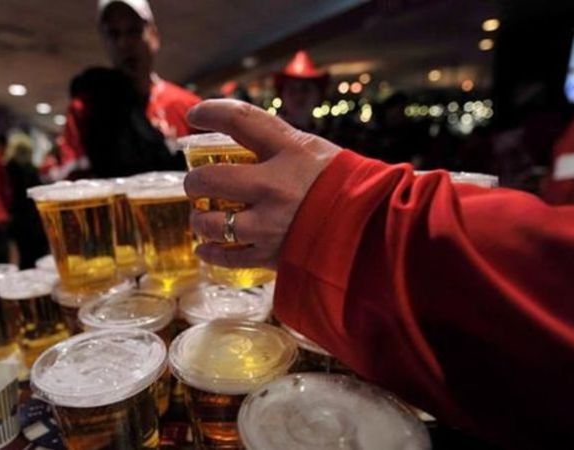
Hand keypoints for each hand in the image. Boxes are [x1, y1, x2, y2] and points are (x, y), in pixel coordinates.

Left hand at [184, 100, 340, 269]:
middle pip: (210, 178)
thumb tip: (241, 141)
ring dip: (200, 220)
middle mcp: (276, 186)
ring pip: (212, 223)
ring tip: (203, 217)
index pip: (240, 120)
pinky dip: (211, 252)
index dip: (210, 112)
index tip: (195, 115)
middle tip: (197, 183)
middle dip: (195, 181)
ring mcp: (272, 224)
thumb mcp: (316, 152)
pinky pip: (228, 256)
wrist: (379, 229)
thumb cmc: (347, 185)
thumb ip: (279, 146)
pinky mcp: (272, 255)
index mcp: (291, 150)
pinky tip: (207, 247)